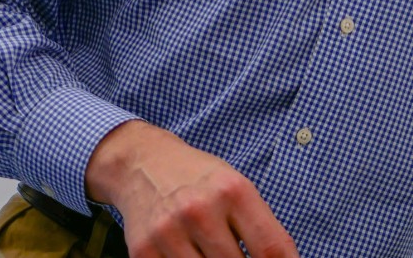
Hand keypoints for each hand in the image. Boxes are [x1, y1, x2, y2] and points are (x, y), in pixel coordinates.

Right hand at [86, 120, 298, 257]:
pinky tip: (190, 253)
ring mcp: (169, 232)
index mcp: (233, 191)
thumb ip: (260, 225)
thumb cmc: (200, 179)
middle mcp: (201, 210)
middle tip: (238, 252)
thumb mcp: (237, 187)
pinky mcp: (142, 251)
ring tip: (213, 250)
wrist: (143, 164)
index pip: (269, 246)